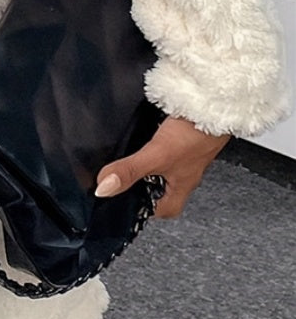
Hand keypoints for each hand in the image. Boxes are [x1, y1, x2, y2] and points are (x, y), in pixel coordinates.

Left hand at [93, 114, 231, 218]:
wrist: (213, 107)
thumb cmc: (195, 135)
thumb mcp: (155, 156)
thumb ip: (129, 172)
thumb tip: (105, 189)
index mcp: (180, 188)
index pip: (160, 211)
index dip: (142, 209)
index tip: (121, 202)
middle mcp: (183, 175)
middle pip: (158, 189)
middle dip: (139, 184)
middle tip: (121, 178)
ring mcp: (183, 157)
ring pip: (159, 169)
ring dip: (143, 163)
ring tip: (128, 157)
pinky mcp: (181, 139)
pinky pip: (162, 149)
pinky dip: (150, 145)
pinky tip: (141, 137)